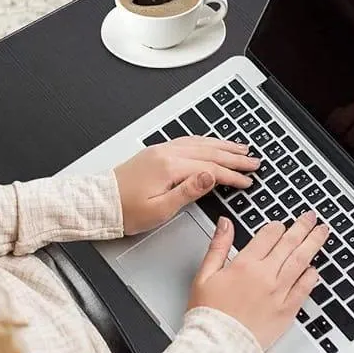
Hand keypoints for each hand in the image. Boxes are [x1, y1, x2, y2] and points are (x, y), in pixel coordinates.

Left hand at [114, 137, 259, 234]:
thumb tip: (211, 177)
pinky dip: (205, 142)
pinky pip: (187, 141)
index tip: (247, 181)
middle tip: (253, 161)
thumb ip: (188, 191)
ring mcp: (160, 151)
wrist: (100, 203)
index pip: (210, 168)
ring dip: (222, 145)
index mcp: (169, 167)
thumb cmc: (126, 210)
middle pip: (208, 151)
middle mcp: (166, 154)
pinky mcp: (155, 153)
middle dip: (234, 156)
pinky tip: (211, 143)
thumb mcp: (160, 209)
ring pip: (199, 143)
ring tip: (240, 148)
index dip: (232, 175)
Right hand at [188, 211, 327, 349]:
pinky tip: (315, 268)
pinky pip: (304, 288)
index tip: (281, 224)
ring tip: (323, 232)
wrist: (218, 346)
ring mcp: (279, 293)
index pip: (268, 235)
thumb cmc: (209, 314)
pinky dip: (312, 276)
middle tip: (312, 217)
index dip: (277, 226)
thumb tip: (225, 223)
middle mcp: (265, 276)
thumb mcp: (205, 275)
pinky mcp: (287, 311)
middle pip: (290, 244)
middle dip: (303, 227)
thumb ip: (217, 246)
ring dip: (314, 244)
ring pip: (302, 262)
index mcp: (244, 264)